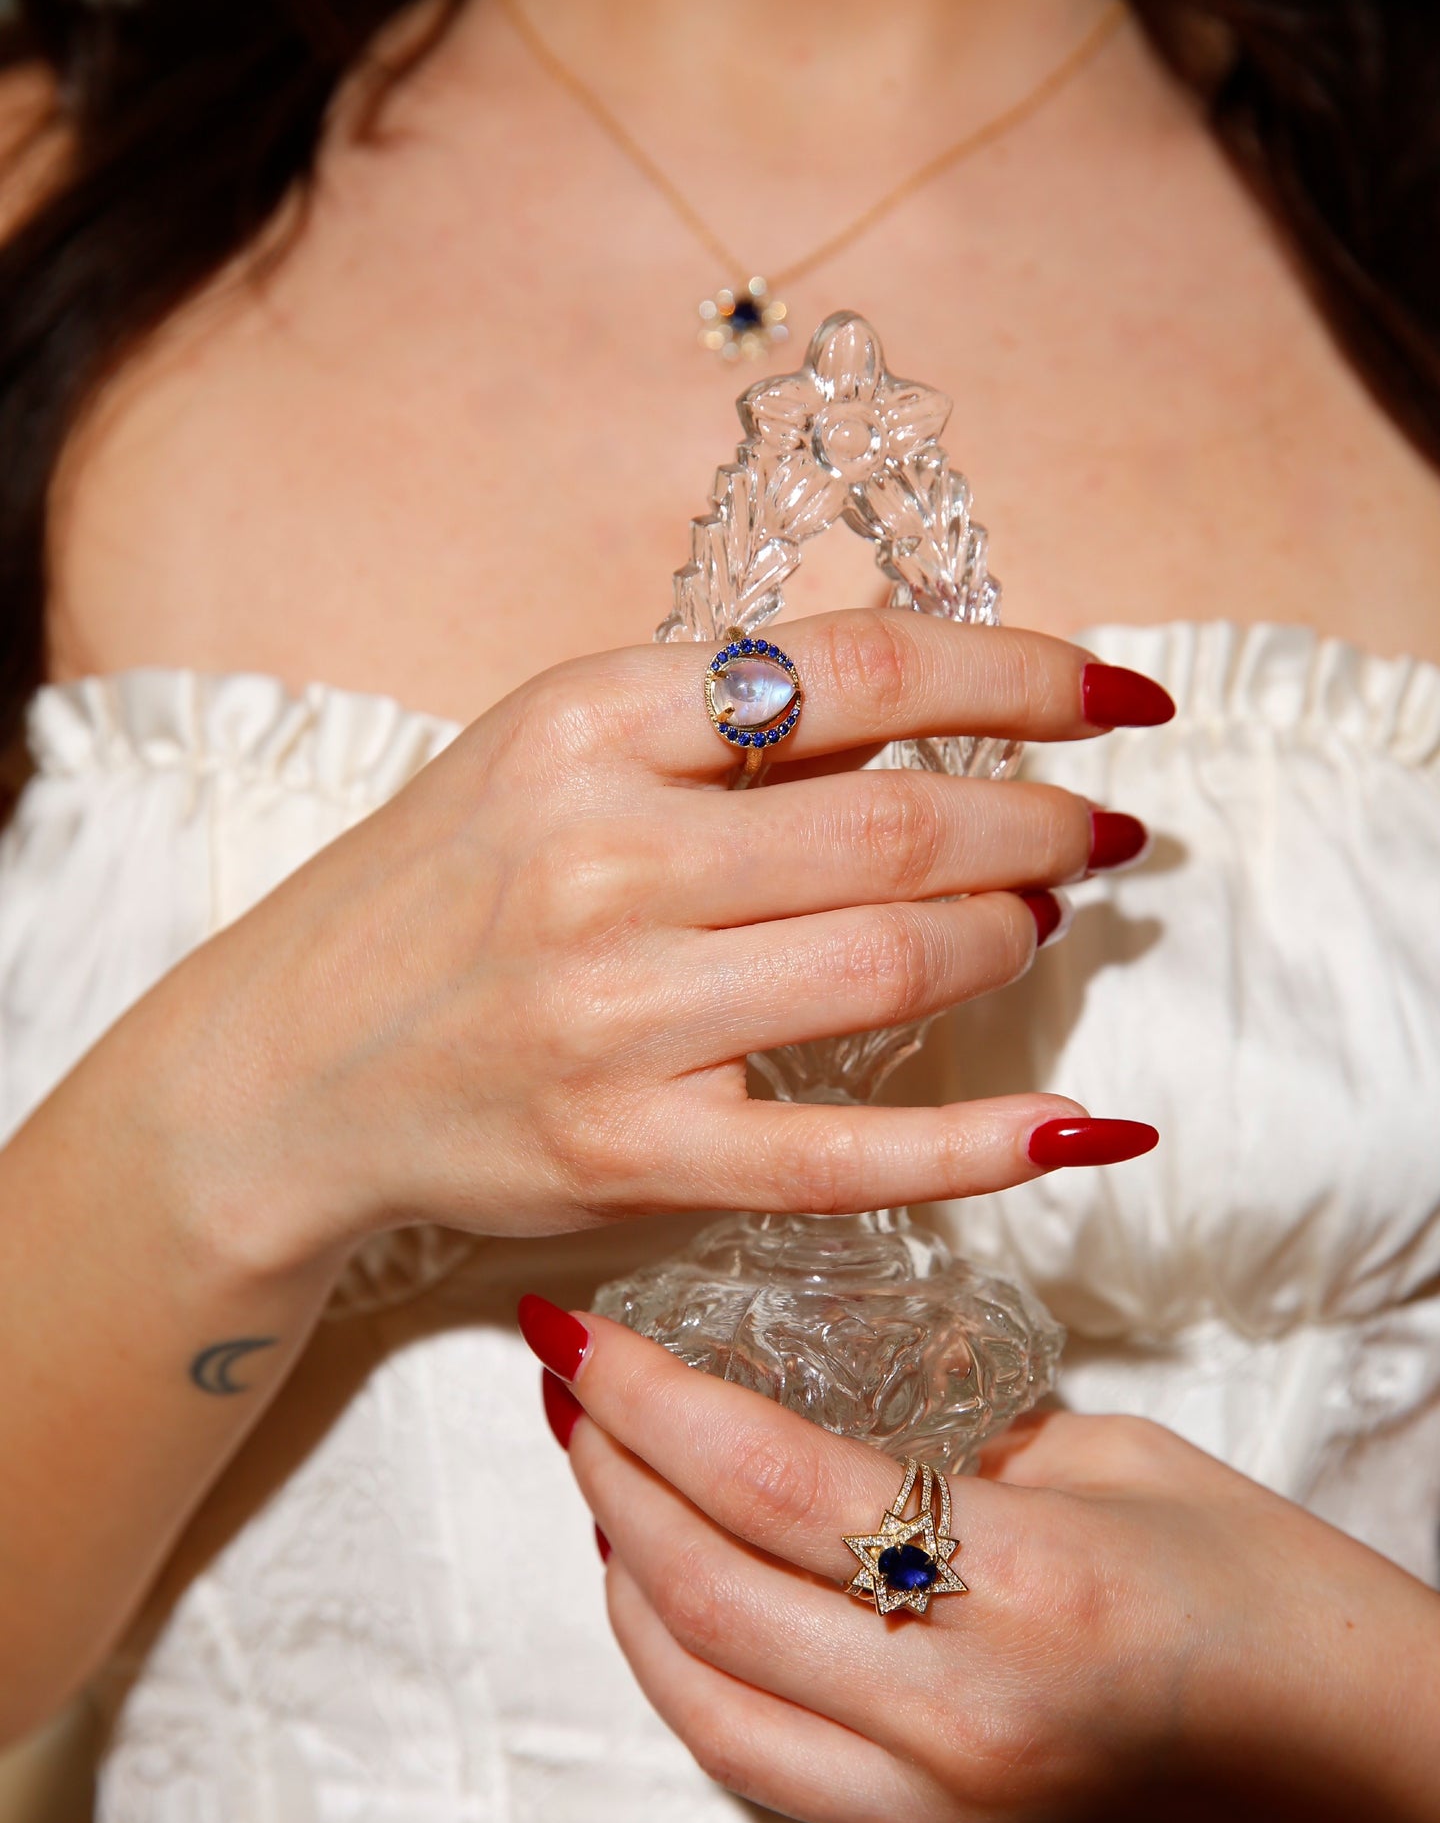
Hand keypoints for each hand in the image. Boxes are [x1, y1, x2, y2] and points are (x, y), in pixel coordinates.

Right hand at [147, 610, 1164, 1271]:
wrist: (283, 1066)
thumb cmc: (438, 894)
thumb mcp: (548, 752)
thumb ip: (722, 729)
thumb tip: (936, 710)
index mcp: (585, 721)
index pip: (860, 668)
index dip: (1025, 674)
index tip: (1117, 697)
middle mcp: (599, 856)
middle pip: (900, 826)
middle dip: (1040, 821)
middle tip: (1095, 829)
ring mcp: (612, 1015)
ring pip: (891, 965)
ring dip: (1012, 937)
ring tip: (1042, 919)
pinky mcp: (627, 1153)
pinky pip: (845, 1153)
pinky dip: (980, 1144)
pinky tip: (1074, 1125)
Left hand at [525, 1299, 1439, 1822]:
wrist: (1397, 1794)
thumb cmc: (1294, 1606)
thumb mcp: (1132, 1466)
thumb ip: (967, 1436)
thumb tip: (843, 1391)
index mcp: (1027, 1586)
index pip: (767, 1479)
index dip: (648, 1397)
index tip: (579, 1334)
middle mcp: (962, 1719)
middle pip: (703, 1587)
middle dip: (611, 1474)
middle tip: (576, 1393)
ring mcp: (946, 1818)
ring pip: (703, 1699)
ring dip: (626, 1582)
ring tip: (606, 1488)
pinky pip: (767, 1770)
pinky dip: (693, 1678)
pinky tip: (678, 1604)